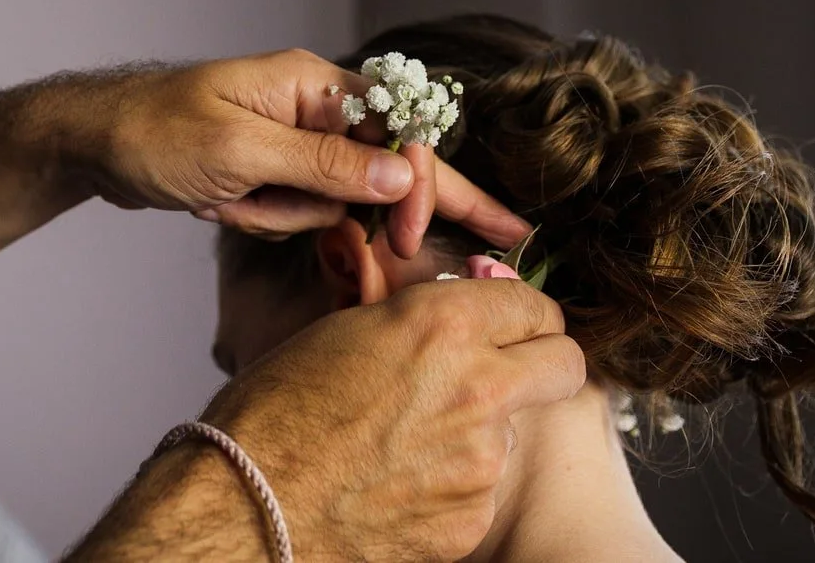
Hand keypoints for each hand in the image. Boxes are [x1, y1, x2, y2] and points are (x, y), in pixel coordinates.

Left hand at [61, 49, 529, 256]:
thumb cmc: (153, 132)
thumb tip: (401, 174)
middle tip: (428, 246)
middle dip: (380, 208)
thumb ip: (324, 164)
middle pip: (383, 165)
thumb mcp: (240, 151)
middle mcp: (313, 108)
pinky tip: (217, 204)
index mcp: (314, 85)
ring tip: (224, 200)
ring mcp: (293, 141)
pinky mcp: (273, 169)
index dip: (418, 185)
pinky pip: (297, 210)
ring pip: (332, 200)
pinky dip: (261, 219)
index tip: (408, 236)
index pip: (400, 131)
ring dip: (281, 216)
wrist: (90, 144)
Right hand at [198, 278, 586, 561]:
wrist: (247, 503)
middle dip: (544, 363)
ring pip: (515, 431)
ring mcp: (481, 458)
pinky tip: (399, 482)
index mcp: (445, 322)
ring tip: (408, 440)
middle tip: (506, 372)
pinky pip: (480, 489)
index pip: (536, 304)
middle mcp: (479, 385)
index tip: (513, 326)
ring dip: (480, 430)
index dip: (523, 315)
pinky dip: (452, 485)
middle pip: (566, 363)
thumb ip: (414, 313)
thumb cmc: (277, 410)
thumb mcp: (345, 330)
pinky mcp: (470, 517)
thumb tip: (451, 297)